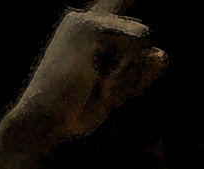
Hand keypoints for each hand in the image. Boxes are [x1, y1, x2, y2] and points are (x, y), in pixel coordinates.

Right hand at [13, 0, 167, 143]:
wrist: (42, 122)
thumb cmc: (73, 113)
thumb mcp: (115, 93)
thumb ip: (139, 72)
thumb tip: (161, 55)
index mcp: (83, 32)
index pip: (113, 4)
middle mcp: (83, 20)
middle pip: (140, 32)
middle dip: (137, 69)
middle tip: (110, 96)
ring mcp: (86, 20)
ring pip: (141, 35)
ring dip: (132, 73)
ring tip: (103, 91)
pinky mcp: (91, 27)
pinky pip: (135, 43)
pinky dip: (127, 72)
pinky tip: (102, 85)